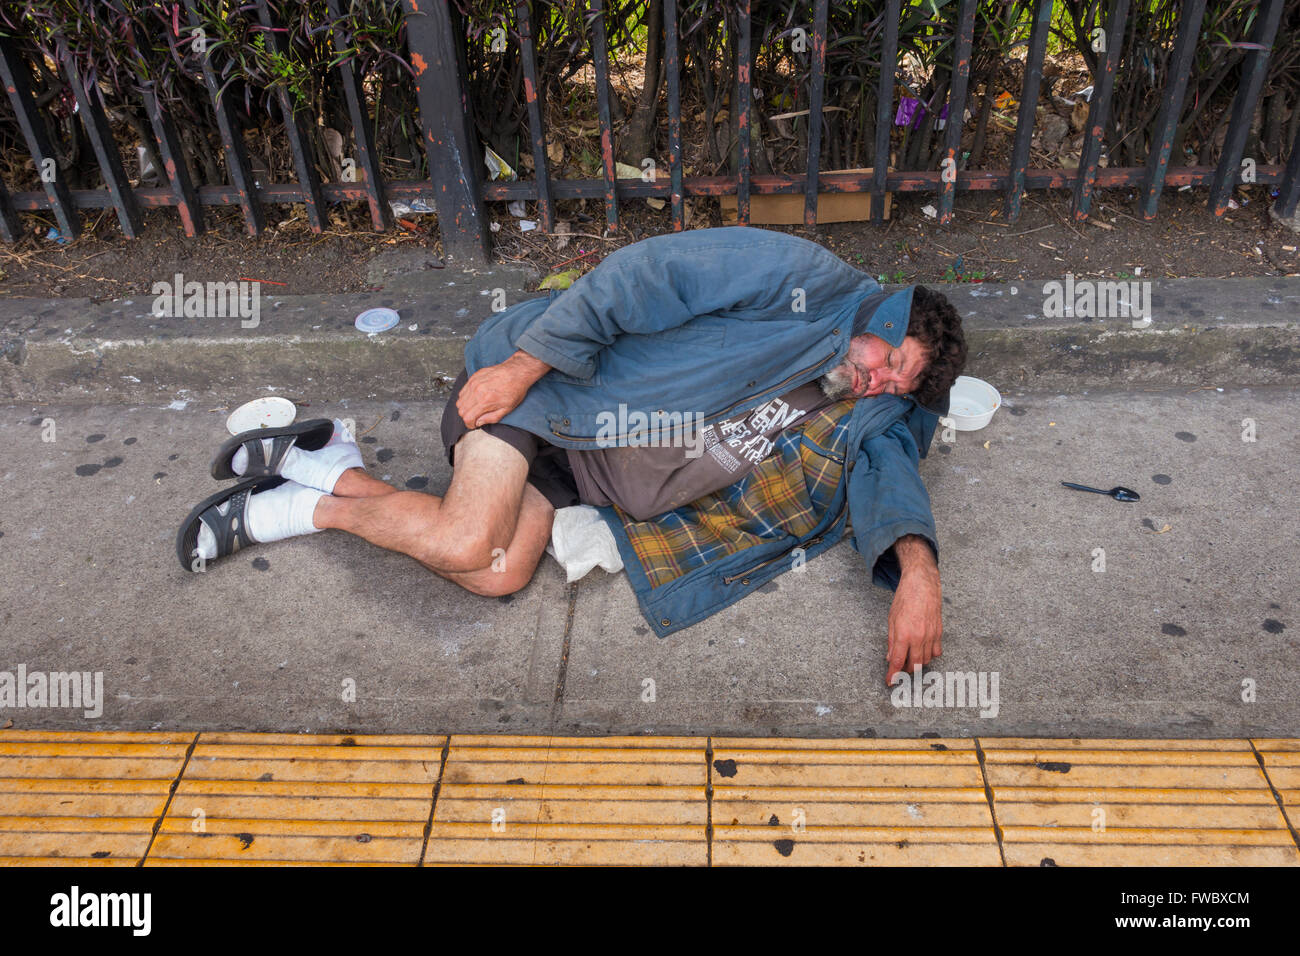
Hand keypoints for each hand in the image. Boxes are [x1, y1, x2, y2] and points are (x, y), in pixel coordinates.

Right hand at [457, 351, 550, 428]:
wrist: (517, 372)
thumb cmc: (515, 389)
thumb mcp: (506, 409)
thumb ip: (491, 418)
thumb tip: (479, 422)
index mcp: (485, 401)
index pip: (467, 417)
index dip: (470, 424)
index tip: (474, 424)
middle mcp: (477, 391)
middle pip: (461, 409)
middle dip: (467, 416)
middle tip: (475, 417)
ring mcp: (474, 383)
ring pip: (460, 400)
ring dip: (465, 407)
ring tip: (475, 408)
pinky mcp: (474, 377)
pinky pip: (463, 390)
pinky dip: (466, 397)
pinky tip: (475, 398)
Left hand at [885, 536, 941, 685]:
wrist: (922, 584)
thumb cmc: (904, 599)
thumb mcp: (891, 619)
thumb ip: (891, 641)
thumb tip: (890, 657)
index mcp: (903, 634)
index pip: (898, 662)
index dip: (893, 675)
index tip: (890, 681)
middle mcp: (919, 638)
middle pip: (914, 665)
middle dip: (906, 671)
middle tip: (899, 669)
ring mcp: (931, 635)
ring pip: (926, 660)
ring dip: (918, 663)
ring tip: (910, 658)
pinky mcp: (939, 632)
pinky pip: (936, 651)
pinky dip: (930, 655)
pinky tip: (923, 650)